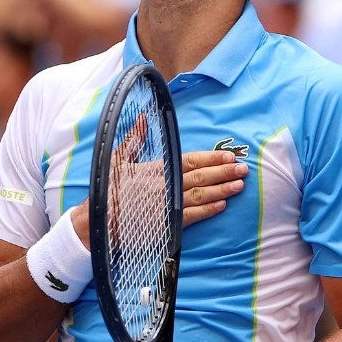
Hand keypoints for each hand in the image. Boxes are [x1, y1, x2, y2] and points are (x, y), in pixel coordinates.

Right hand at [71, 148, 247, 246]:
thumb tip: (142, 117)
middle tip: (244, 169)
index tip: (229, 155)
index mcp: (156, 168)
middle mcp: (164, 185)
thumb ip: (134, 139)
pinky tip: (222, 205)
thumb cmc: (109, 190)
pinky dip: (208, 211)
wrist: (97, 222)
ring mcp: (166, 205)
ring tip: (239, 186)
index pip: (190, 160)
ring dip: (222, 190)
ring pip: (200, 196)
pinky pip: (191, 216)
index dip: (211, 158)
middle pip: (201, 177)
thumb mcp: (117, 159)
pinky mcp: (166, 224)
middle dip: (224, 172)